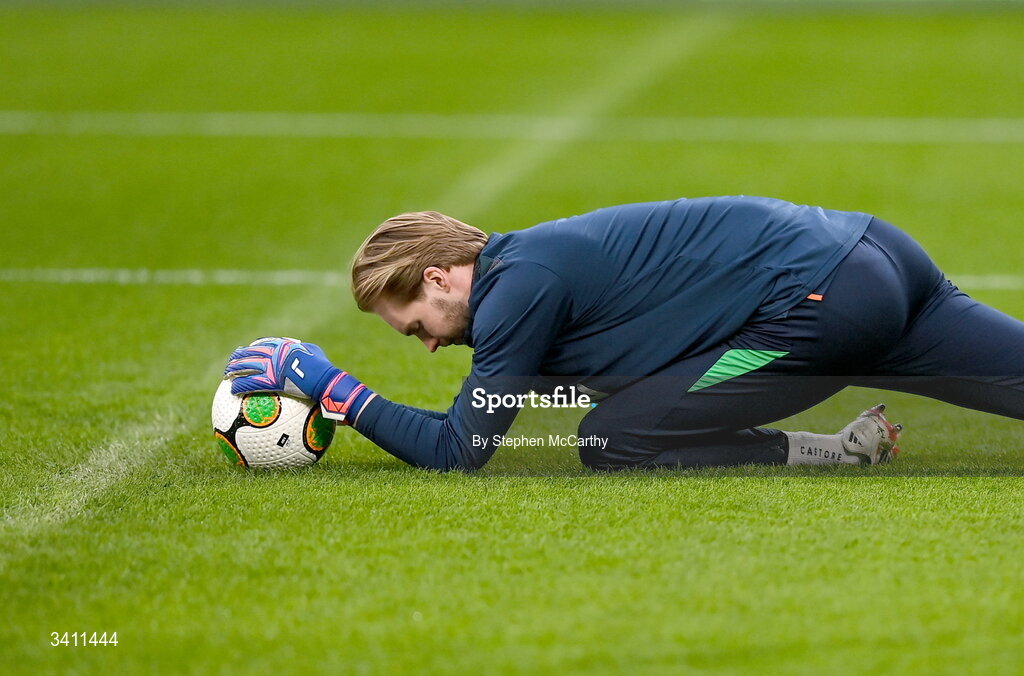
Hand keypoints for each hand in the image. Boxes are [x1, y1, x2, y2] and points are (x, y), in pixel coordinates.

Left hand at [224, 337, 373, 423]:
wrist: (326, 381)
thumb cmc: (325, 372)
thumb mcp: (317, 356)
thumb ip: (307, 355)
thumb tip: (305, 359)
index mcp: (287, 346)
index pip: (266, 343)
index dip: (254, 346)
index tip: (247, 348)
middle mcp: (277, 352)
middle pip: (252, 351)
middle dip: (239, 355)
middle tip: (232, 361)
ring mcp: (274, 365)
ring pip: (247, 365)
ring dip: (234, 369)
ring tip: (227, 375)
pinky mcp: (272, 379)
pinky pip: (251, 382)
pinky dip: (240, 385)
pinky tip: (232, 390)